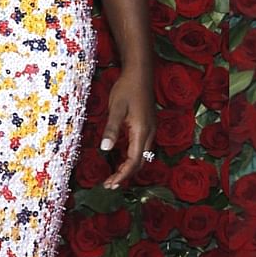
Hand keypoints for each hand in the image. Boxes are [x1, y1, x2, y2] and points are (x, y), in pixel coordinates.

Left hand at [99, 67, 154, 188]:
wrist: (140, 72)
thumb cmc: (127, 88)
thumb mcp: (116, 108)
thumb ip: (111, 129)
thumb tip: (104, 149)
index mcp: (141, 131)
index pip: (133, 162)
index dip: (121, 175)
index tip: (109, 184)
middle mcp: (149, 133)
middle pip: (140, 163)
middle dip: (125, 175)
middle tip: (109, 184)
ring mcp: (151, 129)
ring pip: (142, 156)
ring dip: (129, 168)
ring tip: (114, 175)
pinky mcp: (148, 125)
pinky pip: (142, 148)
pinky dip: (132, 158)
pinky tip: (122, 158)